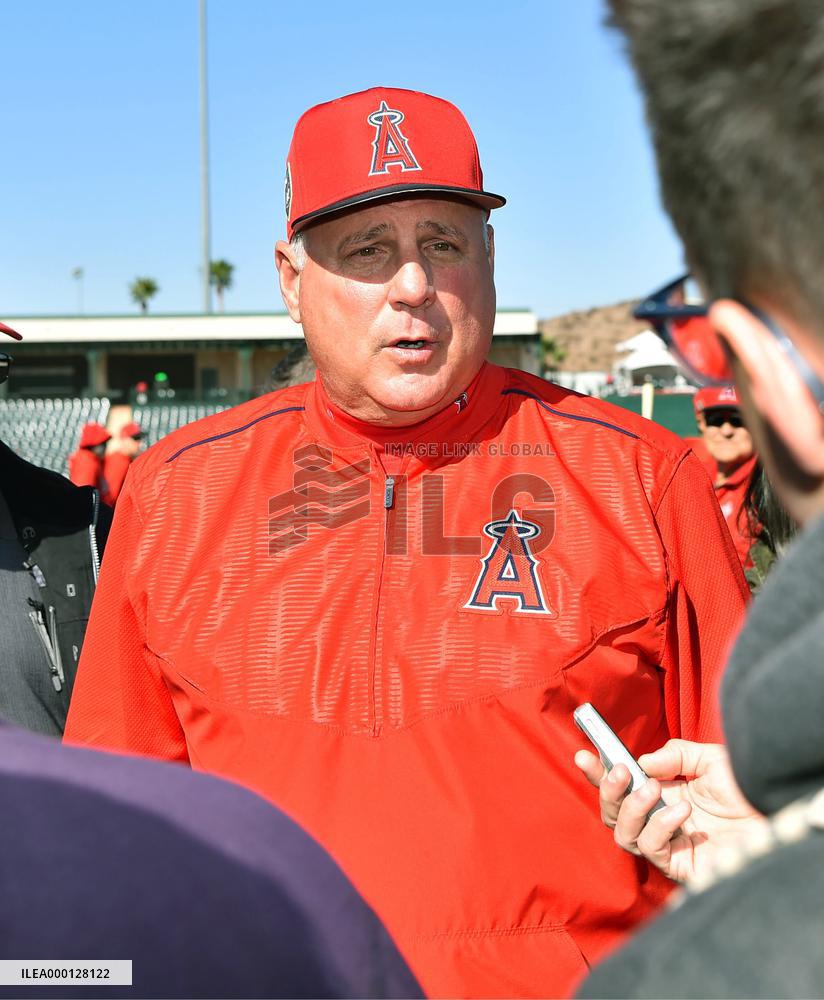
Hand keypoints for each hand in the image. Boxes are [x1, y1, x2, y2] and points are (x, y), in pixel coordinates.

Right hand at [574, 739, 766, 882]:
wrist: (779, 814)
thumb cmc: (749, 789)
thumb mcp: (709, 759)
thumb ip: (674, 756)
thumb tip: (641, 763)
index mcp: (663, 793)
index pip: (621, 785)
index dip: (598, 772)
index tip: (583, 754)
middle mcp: (660, 819)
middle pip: (613, 812)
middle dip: (607, 790)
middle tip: (618, 770)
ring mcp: (668, 843)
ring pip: (624, 833)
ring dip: (631, 808)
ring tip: (652, 789)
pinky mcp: (679, 865)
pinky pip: (652, 849)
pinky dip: (660, 827)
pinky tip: (681, 812)